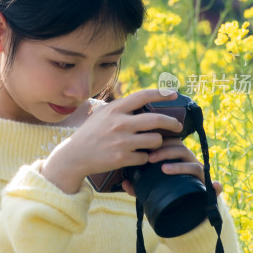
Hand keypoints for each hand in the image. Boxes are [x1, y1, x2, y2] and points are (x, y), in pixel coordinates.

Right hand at [42, 89, 184, 193]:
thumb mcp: (101, 114)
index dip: (162, 94)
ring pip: (155, 140)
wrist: (74, 156)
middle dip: (172, 123)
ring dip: (157, 143)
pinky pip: (145, 157)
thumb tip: (142, 100)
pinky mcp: (122, 158)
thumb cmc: (90, 133)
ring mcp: (122, 141)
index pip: (143, 96)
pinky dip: (144, 158)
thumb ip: (120, 107)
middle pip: (157, 120)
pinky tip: (137, 157)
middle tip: (178, 127)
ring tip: (151, 145)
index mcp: (115, 109)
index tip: (174, 95)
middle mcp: (120, 123)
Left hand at [121, 137, 222, 196]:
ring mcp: (198, 175)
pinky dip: (215, 186)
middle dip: (165, 151)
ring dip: (179, 165)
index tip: (144, 146)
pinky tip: (213, 186)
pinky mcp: (208, 190)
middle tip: (150, 158)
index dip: (159, 142)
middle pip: (180, 149)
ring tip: (164, 169)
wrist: (185, 212)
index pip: (170, 142)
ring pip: (193, 164)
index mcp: (176, 157)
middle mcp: (189, 162)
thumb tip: (125, 183)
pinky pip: (214, 187)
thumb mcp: (150, 189)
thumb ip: (138, 186)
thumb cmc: (166, 194)